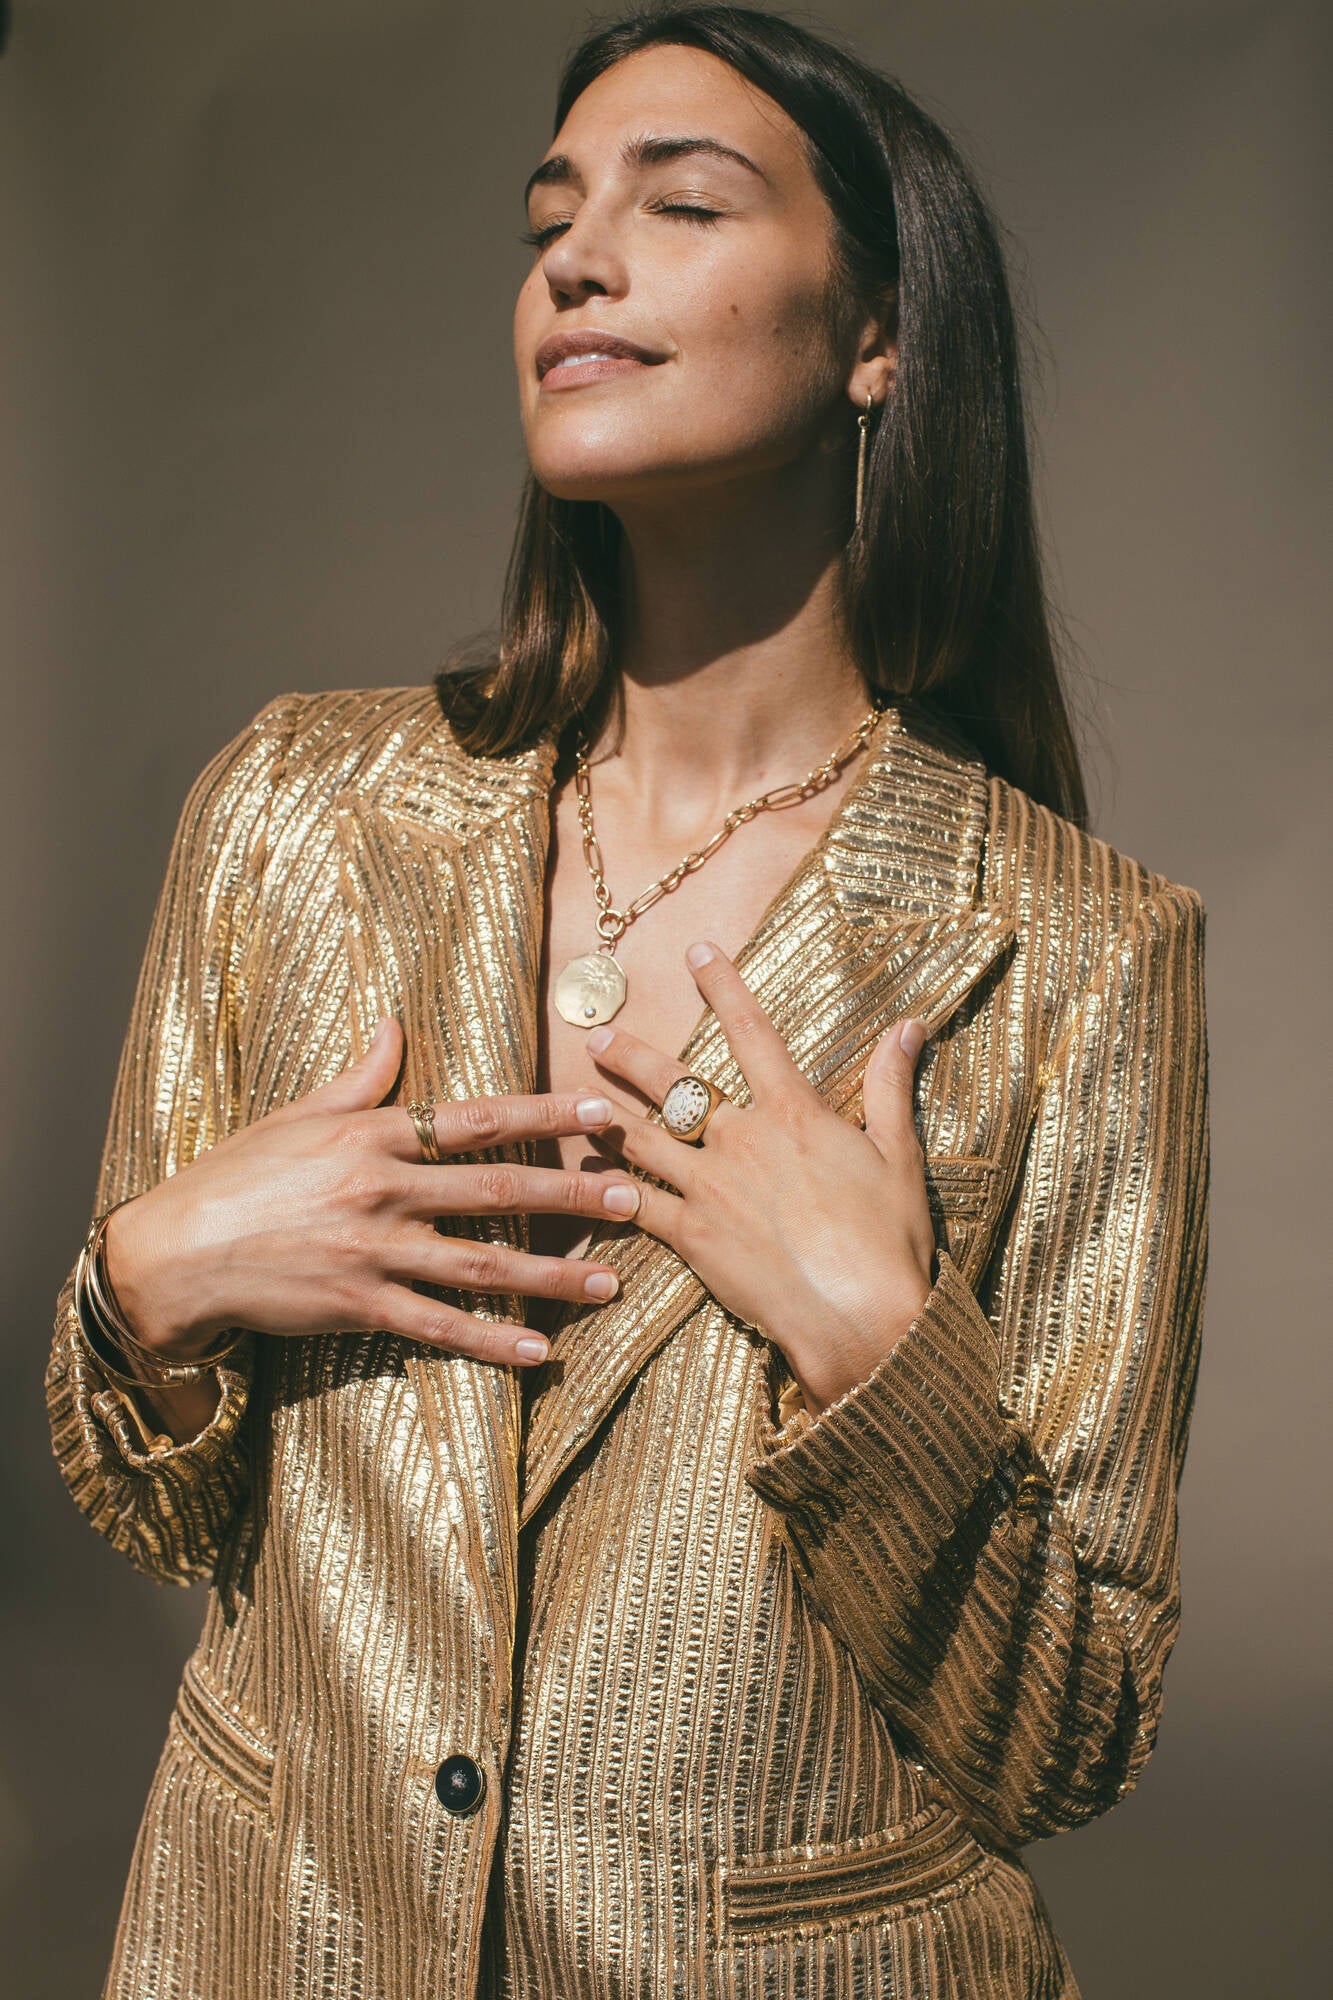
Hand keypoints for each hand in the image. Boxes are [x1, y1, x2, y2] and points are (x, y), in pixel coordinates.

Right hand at [102, 1017, 642, 1370]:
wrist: (174, 1251)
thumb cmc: (235, 1176)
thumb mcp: (297, 1114)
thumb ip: (360, 1076)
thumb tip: (395, 1024)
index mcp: (373, 1134)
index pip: (477, 1119)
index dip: (544, 1115)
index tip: (601, 1112)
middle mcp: (382, 1189)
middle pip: (496, 1188)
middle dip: (571, 1194)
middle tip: (633, 1197)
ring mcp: (373, 1250)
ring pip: (480, 1263)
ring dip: (551, 1274)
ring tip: (610, 1283)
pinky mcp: (358, 1305)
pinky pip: (438, 1326)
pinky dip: (490, 1340)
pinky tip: (537, 1351)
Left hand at [584, 942, 937, 1414]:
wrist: (860, 1316)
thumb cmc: (887, 1239)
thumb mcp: (897, 1154)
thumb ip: (890, 1086)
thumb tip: (909, 1026)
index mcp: (793, 1113)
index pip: (752, 1031)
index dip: (724, 986)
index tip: (698, 952)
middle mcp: (742, 1139)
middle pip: (674, 1083)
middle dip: (631, 1055)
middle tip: (596, 1035)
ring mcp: (710, 1188)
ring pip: (643, 1140)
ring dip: (607, 1117)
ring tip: (574, 1102)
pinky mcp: (693, 1237)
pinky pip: (640, 1206)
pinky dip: (611, 1192)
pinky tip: (588, 1181)